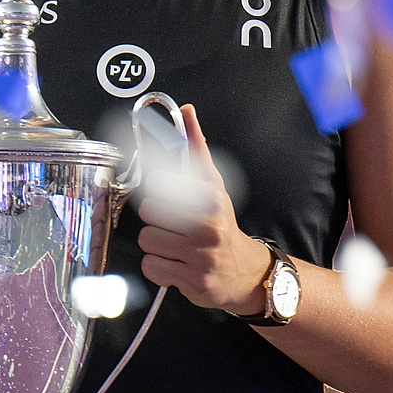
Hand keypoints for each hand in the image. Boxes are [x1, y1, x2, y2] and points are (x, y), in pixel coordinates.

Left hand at [136, 105, 273, 312]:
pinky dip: (158, 267)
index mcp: (211, 199)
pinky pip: (151, 267)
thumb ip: (196, 148)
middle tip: (174, 225)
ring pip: (147, 241)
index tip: (172, 200)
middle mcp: (208, 227)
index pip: (160, 185)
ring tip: (175, 246)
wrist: (245, 272)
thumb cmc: (221, 224)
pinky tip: (175, 263)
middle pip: (149, 213)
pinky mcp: (192, 282)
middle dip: (157, 220)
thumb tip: (186, 111)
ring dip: (156, 245)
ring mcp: (201, 257)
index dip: (161, 192)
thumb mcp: (213, 184)